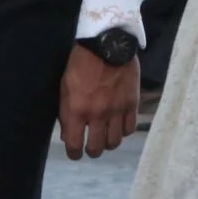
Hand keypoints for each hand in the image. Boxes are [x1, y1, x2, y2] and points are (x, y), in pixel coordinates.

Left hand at [58, 40, 139, 158]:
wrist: (108, 44)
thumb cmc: (81, 64)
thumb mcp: (65, 87)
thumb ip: (65, 113)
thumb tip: (68, 136)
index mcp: (77, 110)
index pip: (74, 145)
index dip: (74, 154)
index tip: (75, 153)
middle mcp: (97, 115)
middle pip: (96, 148)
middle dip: (92, 151)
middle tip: (91, 146)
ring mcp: (116, 111)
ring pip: (114, 142)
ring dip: (108, 143)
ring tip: (106, 137)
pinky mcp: (132, 104)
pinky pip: (129, 129)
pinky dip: (123, 131)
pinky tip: (119, 125)